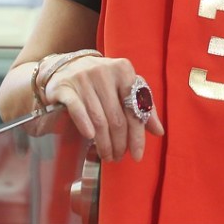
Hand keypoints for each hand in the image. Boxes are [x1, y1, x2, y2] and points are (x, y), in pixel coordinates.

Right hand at [42, 55, 163, 161]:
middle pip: (117, 117)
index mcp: (124, 70)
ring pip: (99, 118)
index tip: (137, 155)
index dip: (137, 134)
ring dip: (104, 142)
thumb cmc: (103, 80)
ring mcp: (83, 79)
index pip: (135, 108)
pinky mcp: (65, 87)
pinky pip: (77, 109)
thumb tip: (159, 131)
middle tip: (118, 157)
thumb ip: (143, 105)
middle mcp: (105, 72)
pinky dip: (85, 125)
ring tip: (106, 155)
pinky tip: (90, 138)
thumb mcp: (125, 86)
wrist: (68, 66)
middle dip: (119, 142)